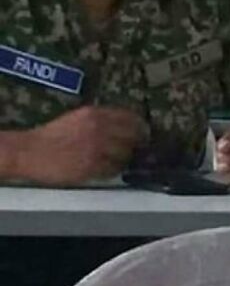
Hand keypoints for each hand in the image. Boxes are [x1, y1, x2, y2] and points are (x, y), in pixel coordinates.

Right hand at [16, 106, 148, 185]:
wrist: (30, 151)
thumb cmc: (51, 135)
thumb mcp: (78, 118)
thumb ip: (101, 120)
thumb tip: (124, 126)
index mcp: (96, 114)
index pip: (132, 118)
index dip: (140, 127)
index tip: (142, 133)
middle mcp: (100, 129)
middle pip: (134, 137)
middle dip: (137, 144)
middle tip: (136, 150)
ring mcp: (98, 148)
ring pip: (126, 155)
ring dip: (125, 160)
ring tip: (117, 161)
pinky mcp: (92, 166)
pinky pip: (113, 170)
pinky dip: (113, 171)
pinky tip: (105, 169)